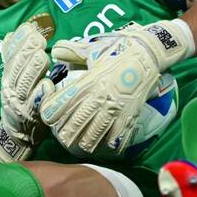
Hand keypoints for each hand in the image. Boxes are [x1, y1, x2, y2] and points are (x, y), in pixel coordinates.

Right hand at [0, 23, 53, 162]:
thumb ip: (12, 58)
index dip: (19, 42)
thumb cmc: (19, 101)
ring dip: (33, 70)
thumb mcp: (13, 79)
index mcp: (8, 77)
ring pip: (25, 84)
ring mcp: (20, 103)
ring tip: (42, 55)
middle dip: (26, 52)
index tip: (29, 28)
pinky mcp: (31, 116)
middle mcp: (11, 89)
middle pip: (17, 68)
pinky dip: (40, 95)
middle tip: (38, 38)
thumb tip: (11, 34)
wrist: (15, 134)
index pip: (11, 56)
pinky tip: (48, 85)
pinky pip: (36, 105)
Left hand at [39, 19, 193, 157]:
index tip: (51, 115)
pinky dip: (107, 147)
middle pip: (71, 129)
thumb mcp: (91, 48)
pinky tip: (103, 145)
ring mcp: (114, 111)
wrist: (147, 53)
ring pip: (91, 139)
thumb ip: (70, 51)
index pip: (55, 109)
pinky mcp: (129, 117)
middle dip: (64, 136)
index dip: (49, 115)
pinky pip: (115, 141)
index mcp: (84, 84)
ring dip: (83, 145)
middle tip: (64, 137)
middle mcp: (97, 99)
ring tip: (80, 144)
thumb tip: (55, 51)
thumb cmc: (117, 51)